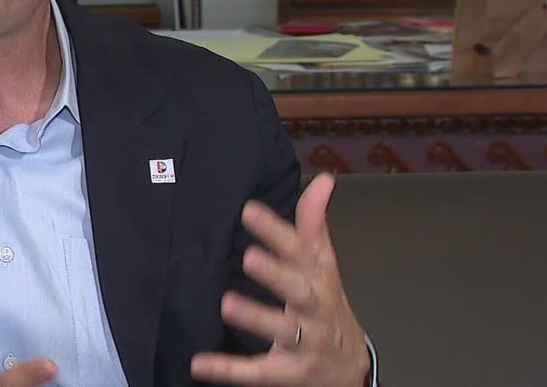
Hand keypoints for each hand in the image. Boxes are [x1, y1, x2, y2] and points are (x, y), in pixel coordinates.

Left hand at [190, 173, 369, 385]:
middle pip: (298, 291)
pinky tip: (199, 363)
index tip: (249, 209)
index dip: (277, 232)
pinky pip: (259, 372)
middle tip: (249, 257)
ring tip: (226, 303)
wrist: (348, 368)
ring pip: (281, 330)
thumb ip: (314, 223)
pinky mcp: (289, 372)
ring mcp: (304, 342)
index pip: (301, 251)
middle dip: (276, 275)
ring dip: (256, 317)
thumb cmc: (327, 305)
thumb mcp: (322, 264)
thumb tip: (325, 179)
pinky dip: (229, 369)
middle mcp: (314, 309)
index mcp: (318, 279)